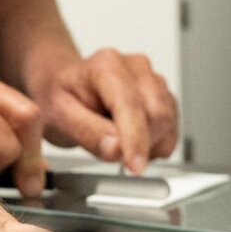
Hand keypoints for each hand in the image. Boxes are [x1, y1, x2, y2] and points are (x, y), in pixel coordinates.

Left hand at [35, 49, 177, 173]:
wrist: (61, 85)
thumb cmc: (58, 96)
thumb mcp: (58, 117)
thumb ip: (87, 133)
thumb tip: (117, 150)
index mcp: (106, 66)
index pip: (130, 104)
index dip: (136, 139)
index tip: (135, 166)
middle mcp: (134, 67)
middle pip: (157, 113)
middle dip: (143, 143)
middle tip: (117, 156)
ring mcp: (151, 79)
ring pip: (168, 121)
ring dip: (150, 144)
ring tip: (119, 144)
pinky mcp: (162, 95)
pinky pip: (172, 126)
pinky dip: (157, 142)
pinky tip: (134, 141)